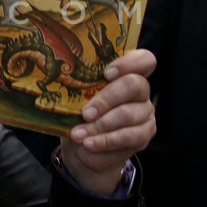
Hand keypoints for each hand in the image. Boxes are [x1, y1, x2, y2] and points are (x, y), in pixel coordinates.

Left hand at [61, 49, 156, 193]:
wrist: (83, 147)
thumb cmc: (79, 115)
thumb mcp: (76, 100)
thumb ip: (78, 88)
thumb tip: (61, 80)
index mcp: (126, 74)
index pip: (144, 60)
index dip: (129, 63)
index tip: (106, 73)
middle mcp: (141, 91)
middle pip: (134, 85)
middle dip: (106, 99)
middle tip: (86, 113)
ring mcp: (145, 113)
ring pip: (128, 114)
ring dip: (100, 125)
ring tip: (79, 134)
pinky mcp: (144, 135)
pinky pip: (128, 137)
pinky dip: (105, 141)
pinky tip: (89, 143)